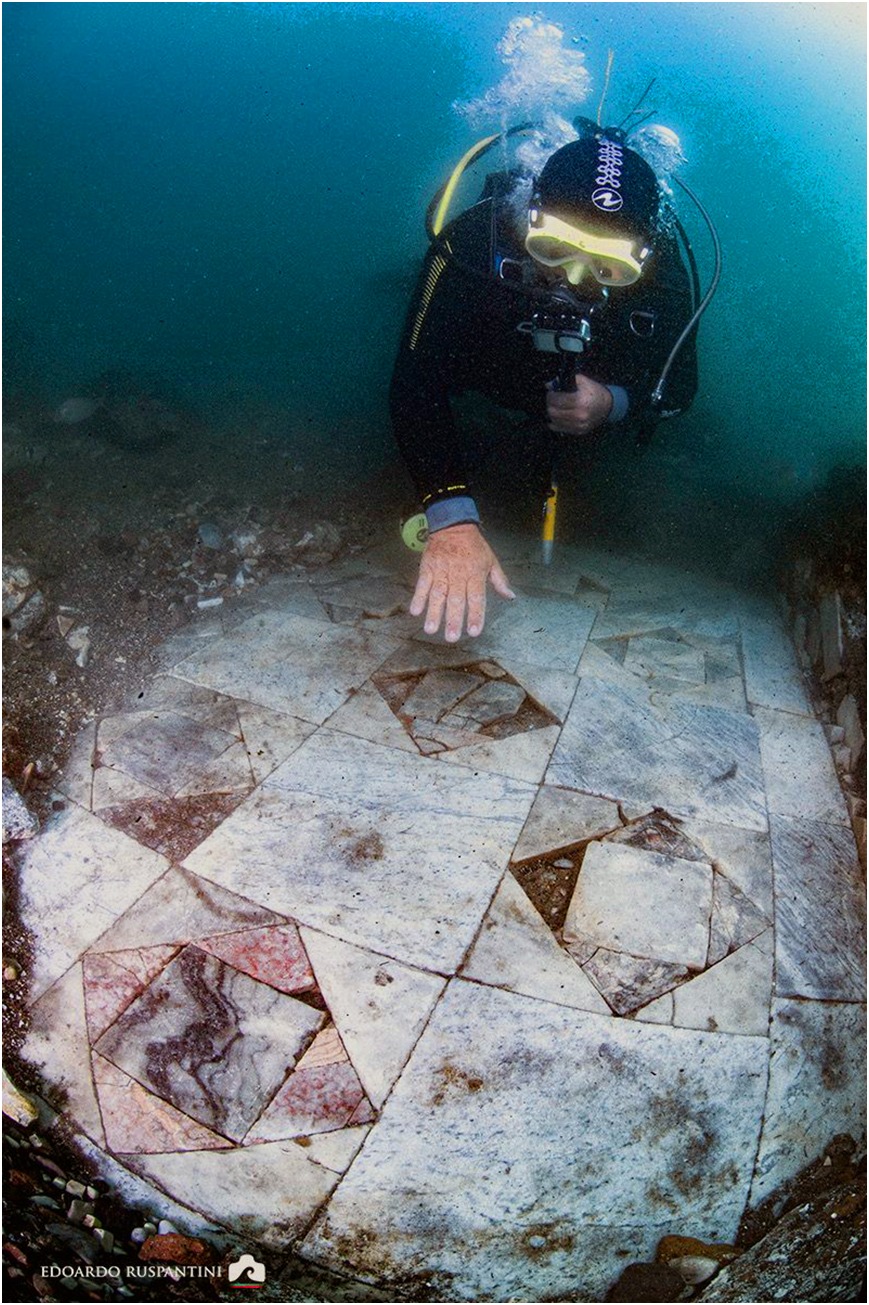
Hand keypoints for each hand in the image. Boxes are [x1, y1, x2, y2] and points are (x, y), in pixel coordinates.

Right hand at [409, 522, 514, 641]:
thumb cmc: (474, 546)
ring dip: (434, 613)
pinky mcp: (427, 568)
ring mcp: (441, 571)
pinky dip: (418, 597)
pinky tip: (415, 611)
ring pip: (438, 595)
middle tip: (451, 638)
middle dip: (454, 620)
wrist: (453, 525)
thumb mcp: (491, 560)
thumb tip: (510, 597)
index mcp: (475, 574)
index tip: (474, 632)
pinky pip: (422, 584)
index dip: (476, 615)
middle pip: (456, 600)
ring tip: (431, 630)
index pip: (476, 598)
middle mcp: (458, 575)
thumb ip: (499, 580)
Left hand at [546, 374, 612, 435]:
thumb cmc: (594, 392)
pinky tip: (558, 416)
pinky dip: (556, 422)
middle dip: (549, 404)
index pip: (556, 400)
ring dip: (552, 413)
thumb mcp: (583, 381)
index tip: (551, 391)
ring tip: (555, 406)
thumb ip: (565, 380)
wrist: (608, 406)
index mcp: (580, 401)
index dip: (550, 395)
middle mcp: (580, 415)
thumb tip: (549, 385)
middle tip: (551, 399)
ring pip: (555, 421)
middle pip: (553, 412)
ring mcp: (579, 425)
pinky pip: (560, 428)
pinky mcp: (579, 431)